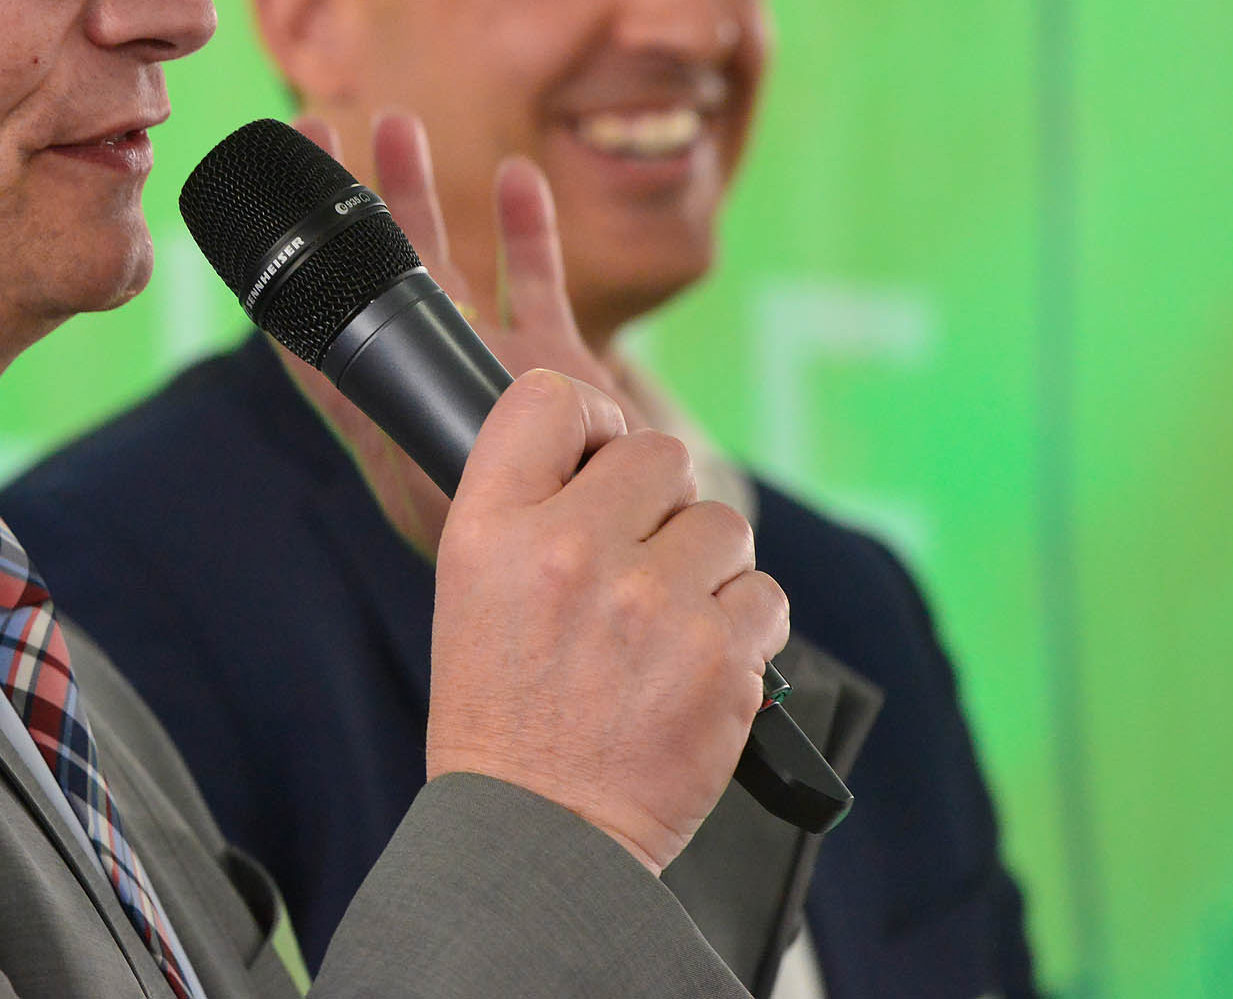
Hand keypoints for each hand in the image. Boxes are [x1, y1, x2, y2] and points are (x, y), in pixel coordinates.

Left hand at [278, 111, 631, 556]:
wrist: (603, 570)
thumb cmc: (513, 558)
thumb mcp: (451, 504)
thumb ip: (424, 449)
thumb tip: (421, 404)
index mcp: (380, 416)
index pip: (307, 332)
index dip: (278, 268)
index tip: (257, 198)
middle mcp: (424, 376)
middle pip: (365, 270)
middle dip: (341, 199)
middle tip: (313, 122)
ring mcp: (484, 359)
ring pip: (442, 258)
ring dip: (418, 193)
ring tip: (396, 123)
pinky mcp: (551, 358)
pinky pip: (532, 278)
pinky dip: (524, 227)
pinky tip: (514, 173)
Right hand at [426, 370, 788, 874]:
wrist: (536, 834)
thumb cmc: (502, 712)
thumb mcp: (469, 587)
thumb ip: (526, 504)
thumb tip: (606, 445)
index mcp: (491, 529)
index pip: (548, 399)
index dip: (587, 417)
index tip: (596, 457)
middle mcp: (568, 551)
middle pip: (656, 453)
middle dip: (657, 502)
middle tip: (636, 560)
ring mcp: (649, 603)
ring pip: (721, 525)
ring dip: (705, 567)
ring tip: (664, 625)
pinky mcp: (719, 658)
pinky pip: (764, 595)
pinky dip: (743, 627)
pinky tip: (697, 662)